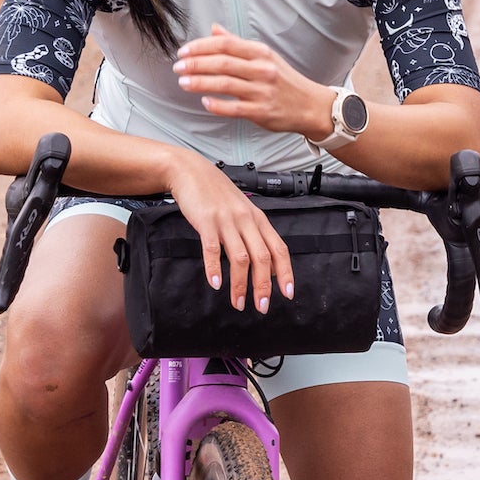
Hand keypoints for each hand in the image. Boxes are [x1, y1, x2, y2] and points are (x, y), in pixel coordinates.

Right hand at [165, 151, 294, 311]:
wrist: (192, 172)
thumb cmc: (217, 194)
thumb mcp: (243, 212)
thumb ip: (254, 235)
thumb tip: (267, 265)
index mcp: (259, 220)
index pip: (279, 249)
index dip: (286, 273)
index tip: (288, 293)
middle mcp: (247, 221)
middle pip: (262, 257)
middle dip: (264, 285)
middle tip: (262, 307)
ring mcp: (227, 221)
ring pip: (240, 257)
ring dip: (240, 284)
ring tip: (238, 303)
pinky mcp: (206, 221)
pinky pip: (212, 248)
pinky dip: (215, 268)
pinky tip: (216, 284)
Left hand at [173, 25, 332, 139]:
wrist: (310, 106)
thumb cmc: (285, 81)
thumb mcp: (265, 57)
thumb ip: (237, 44)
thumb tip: (214, 29)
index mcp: (261, 53)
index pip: (225, 44)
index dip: (201, 46)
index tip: (184, 51)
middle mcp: (262, 69)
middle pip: (222, 63)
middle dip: (196, 64)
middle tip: (178, 67)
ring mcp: (262, 91)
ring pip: (224, 84)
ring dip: (200, 83)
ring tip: (184, 82)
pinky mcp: (261, 111)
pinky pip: (234, 108)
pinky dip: (216, 105)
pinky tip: (204, 102)